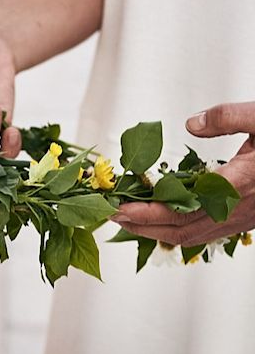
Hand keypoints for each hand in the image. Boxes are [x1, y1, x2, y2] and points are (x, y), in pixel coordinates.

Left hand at [113, 102, 254, 244]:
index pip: (185, 207)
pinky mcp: (243, 220)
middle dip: (142, 224)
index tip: (121, 207)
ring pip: (192, 235)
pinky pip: (204, 233)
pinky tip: (161, 222)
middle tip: (111, 214)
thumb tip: (192, 124)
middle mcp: (237, 208)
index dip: (149, 212)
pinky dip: (177, 230)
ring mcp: (241, 218)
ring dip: (156, 231)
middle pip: (181, 228)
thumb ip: (227, 118)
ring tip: (128, 220)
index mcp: (238, 183)